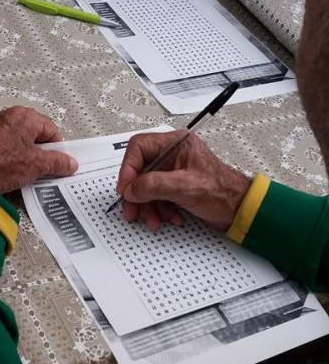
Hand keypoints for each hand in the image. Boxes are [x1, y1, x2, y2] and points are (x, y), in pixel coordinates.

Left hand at [0, 106, 77, 193]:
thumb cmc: (1, 167)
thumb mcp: (38, 166)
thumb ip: (57, 162)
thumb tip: (68, 163)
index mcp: (22, 116)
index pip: (49, 128)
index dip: (56, 146)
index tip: (56, 160)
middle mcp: (3, 116)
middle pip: (30, 132)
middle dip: (37, 149)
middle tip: (40, 166)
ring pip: (12, 139)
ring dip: (20, 153)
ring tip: (20, 171)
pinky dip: (2, 156)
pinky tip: (3, 171)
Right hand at [117, 129, 250, 232]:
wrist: (239, 210)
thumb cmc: (223, 192)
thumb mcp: (185, 187)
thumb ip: (154, 185)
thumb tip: (131, 189)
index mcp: (176, 144)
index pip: (139, 148)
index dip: (128, 169)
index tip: (126, 189)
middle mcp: (173, 155)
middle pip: (140, 171)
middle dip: (137, 194)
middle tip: (132, 210)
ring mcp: (173, 172)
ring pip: (146, 188)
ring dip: (148, 207)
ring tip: (154, 220)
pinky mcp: (175, 187)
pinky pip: (156, 198)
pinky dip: (160, 211)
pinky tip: (170, 217)